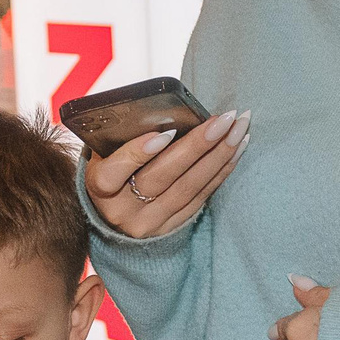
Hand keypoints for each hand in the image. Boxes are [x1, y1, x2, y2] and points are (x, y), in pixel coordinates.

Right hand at [83, 110, 249, 239]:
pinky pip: (201, 197)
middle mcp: (122, 211)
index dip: (138, 153)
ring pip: (188, 188)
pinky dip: (221, 171)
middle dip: (197, 145)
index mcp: (99, 188)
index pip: (114, 172)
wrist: (113, 216)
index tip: (166, 132)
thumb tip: (167, 112)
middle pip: (163, 177)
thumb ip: (124, 138)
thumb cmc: (112, 169)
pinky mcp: (171, 227)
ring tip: (239, 129)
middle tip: (224, 119)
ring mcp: (149, 223)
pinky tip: (237, 149)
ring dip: (219, 155)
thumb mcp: (105, 155)